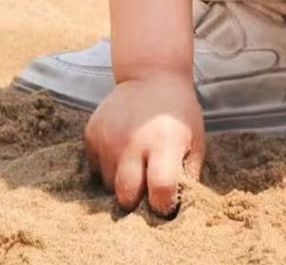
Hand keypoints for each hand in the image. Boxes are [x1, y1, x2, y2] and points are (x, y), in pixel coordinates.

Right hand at [83, 71, 204, 216]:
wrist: (152, 74)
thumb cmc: (178, 113)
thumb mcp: (194, 139)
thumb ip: (187, 174)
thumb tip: (175, 210)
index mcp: (165, 143)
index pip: (160, 190)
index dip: (163, 204)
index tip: (165, 202)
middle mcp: (133, 142)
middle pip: (125, 196)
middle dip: (136, 200)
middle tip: (145, 186)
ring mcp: (108, 138)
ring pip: (108, 185)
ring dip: (122, 181)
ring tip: (135, 161)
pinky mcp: (91, 134)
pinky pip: (96, 168)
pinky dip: (108, 166)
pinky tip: (122, 147)